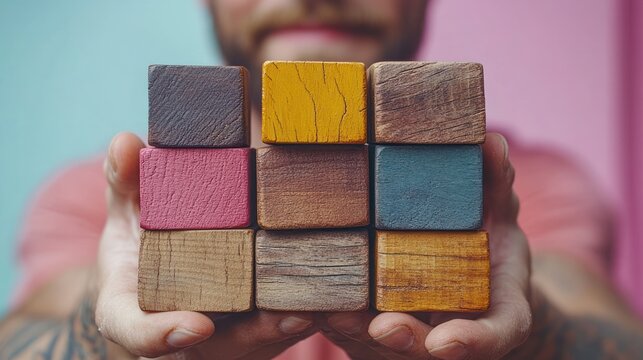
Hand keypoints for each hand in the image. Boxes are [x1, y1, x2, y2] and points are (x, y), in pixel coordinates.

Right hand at [93, 132, 316, 358]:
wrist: (155, 270)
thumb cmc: (139, 240)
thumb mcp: (127, 209)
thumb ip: (125, 180)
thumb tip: (125, 143)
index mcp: (131, 307)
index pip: (137, 332)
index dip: (161, 335)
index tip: (197, 325)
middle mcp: (175, 331)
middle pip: (213, 347)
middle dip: (254, 334)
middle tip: (289, 316)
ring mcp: (215, 339)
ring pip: (252, 346)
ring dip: (287, 331)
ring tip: (321, 308)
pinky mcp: (248, 333)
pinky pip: (274, 336)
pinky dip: (303, 320)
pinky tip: (333, 301)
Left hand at [320, 133, 532, 359]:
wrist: (470, 277)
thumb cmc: (487, 243)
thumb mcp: (499, 212)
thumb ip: (496, 183)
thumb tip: (491, 142)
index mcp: (498, 312)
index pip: (494, 336)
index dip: (472, 343)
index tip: (444, 344)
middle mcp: (455, 332)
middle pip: (428, 349)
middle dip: (404, 339)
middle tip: (380, 327)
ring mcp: (416, 337)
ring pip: (386, 348)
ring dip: (358, 334)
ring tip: (331, 313)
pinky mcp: (378, 333)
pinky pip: (356, 333)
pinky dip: (335, 319)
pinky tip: (310, 301)